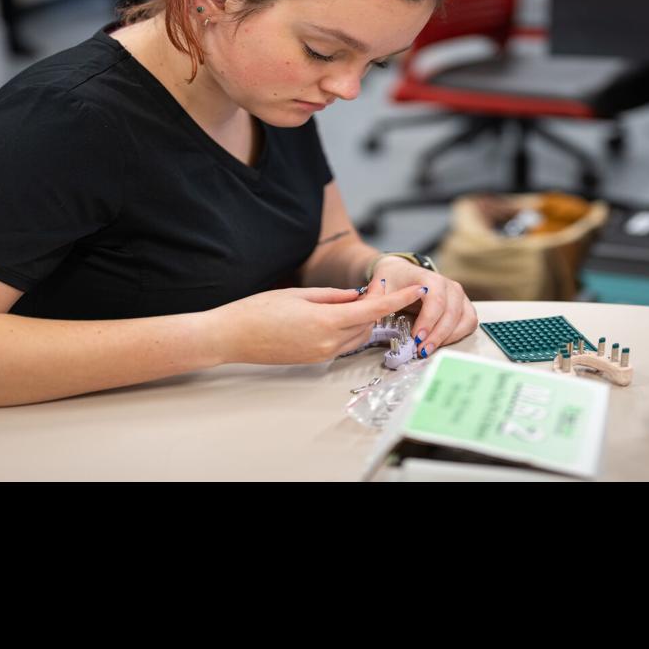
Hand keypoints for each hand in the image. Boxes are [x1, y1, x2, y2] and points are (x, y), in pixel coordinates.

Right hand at [209, 285, 426, 364]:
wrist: (231, 337)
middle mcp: (328, 342)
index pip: (373, 310)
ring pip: (357, 336)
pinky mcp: (315, 360)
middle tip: (371, 287)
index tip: (417, 289)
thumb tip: (358, 297)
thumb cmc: (258, 310)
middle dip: (375, 307)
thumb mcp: (300, 294)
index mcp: (326, 322)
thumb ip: (333, 296)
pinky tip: (337, 317)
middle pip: (368, 324)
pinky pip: (343, 345)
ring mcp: (322, 354)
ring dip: (361, 320)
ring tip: (351, 301)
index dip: (397, 299)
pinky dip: (348, 331)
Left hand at [366, 256, 479, 358]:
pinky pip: (469, 323)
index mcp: (429, 277)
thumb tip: (373, 319)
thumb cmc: (393, 281)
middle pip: (451, 312)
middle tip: (421, 350)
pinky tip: (441, 343)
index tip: (418, 337)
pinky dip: (457, 336)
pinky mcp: (464, 306)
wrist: (401, 273)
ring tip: (429, 349)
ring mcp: (459, 296)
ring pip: (464, 319)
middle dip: (437, 335)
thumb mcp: (381, 288)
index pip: (436, 299)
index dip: (429, 320)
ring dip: (449, 337)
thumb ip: (378, 302)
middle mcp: (449, 285)